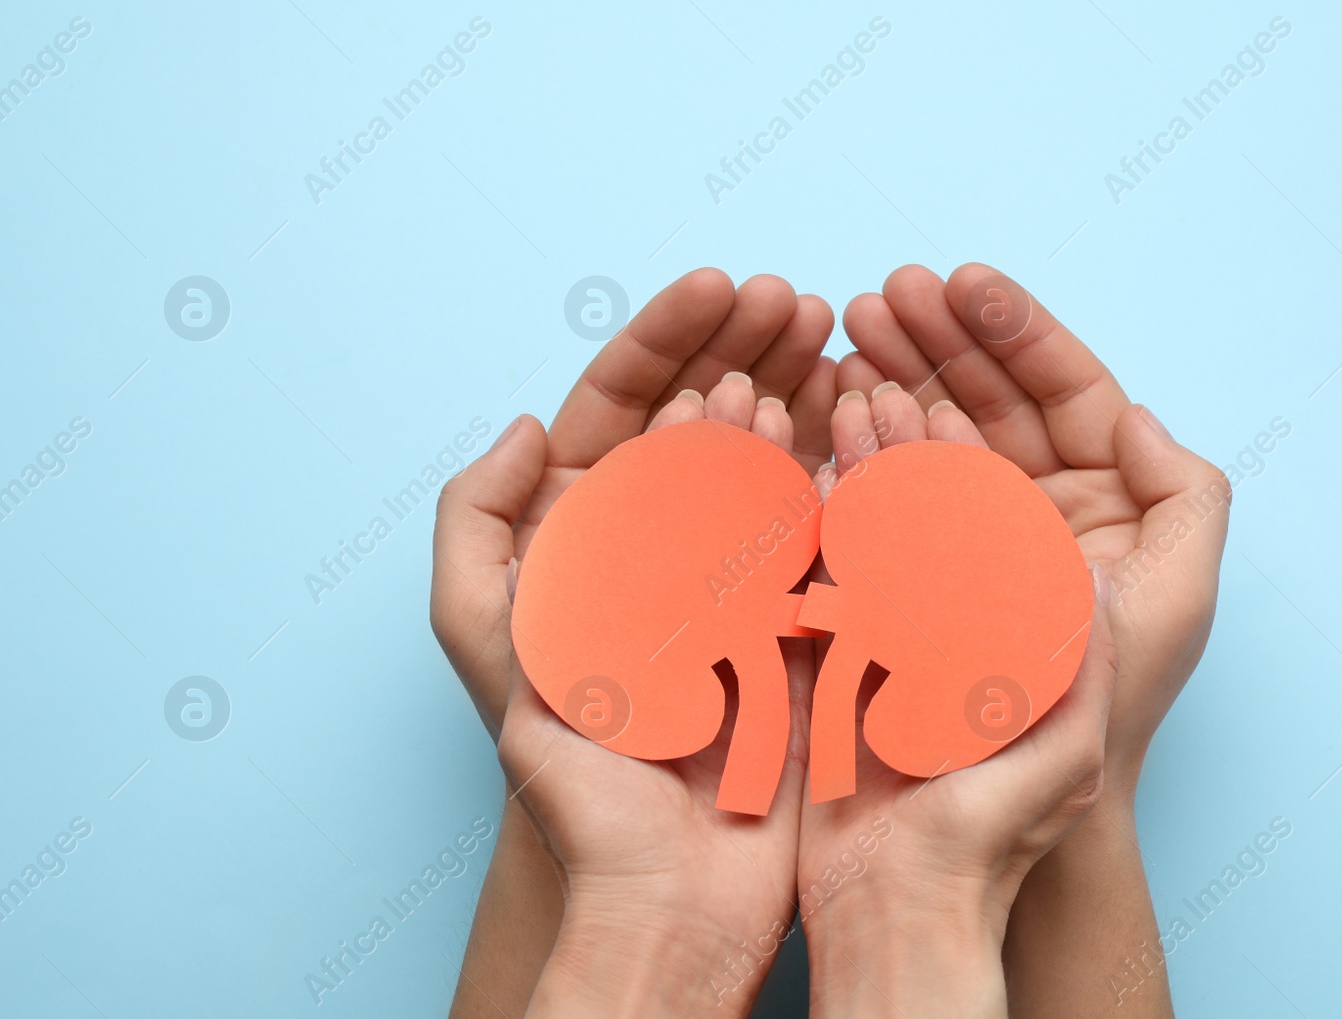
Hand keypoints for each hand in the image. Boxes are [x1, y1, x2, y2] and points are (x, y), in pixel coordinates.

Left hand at [431, 269, 835, 740]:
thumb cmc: (571, 774)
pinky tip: (865, 419)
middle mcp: (667, 545)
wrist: (668, 883)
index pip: (628, 409)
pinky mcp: (802, 621)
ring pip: (772, 461)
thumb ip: (477, 524)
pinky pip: (824, 529)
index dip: (672, 339)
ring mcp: (740, 578)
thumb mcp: (486, 640)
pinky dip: (845, 472)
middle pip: (708, 420)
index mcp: (591, 535)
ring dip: (802, 394)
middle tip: (798, 300)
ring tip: (834, 343)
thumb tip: (525, 424)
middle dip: (750, 348)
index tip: (720, 287)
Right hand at [836, 263, 1229, 797]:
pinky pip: (879, 494)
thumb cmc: (1091, 728)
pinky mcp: (896, 576)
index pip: (1061, 395)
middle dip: (938, 341)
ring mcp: (959, 544)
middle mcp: (1031, 518)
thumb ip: (1183, 502)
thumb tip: (1139, 413)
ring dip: (890, 379)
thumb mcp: (1171, 609)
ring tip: (847, 334)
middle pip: (988, 402)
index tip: (959, 283)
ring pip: (928, 437)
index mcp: (1101, 510)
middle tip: (881, 294)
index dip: (1013, 331)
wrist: (979, 832)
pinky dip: (855, 448)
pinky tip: (829, 404)